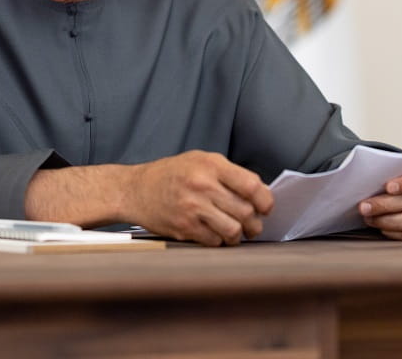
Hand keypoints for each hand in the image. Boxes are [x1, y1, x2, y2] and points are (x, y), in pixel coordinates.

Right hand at [124, 151, 274, 246]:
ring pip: (233, 231)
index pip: (252, 185)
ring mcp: (192, 208)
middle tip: (254, 225)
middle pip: (245, 212)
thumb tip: (259, 193)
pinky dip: (219, 241)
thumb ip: (229, 173)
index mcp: (211, 165)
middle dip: (255, 223)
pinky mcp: (184, 228)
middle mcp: (202, 185)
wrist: (135, 190)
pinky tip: (216, 234)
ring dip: (239, 236)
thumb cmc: (170, 174)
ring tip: (237, 232)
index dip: (265, 200)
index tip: (267, 208)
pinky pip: (214, 241)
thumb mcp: (200, 160)